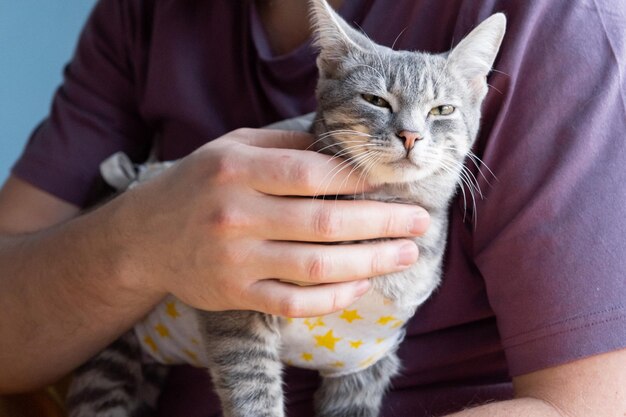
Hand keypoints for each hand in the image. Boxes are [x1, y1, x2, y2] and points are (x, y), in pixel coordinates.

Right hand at [116, 128, 429, 316]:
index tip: (393, 180)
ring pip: (317, 266)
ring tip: (406, 253)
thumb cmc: (197, 183)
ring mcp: (235, 259)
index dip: (359, 178)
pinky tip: (362, 284)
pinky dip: (334, 297)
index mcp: (236, 169)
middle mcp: (235, 214)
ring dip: (371, 261)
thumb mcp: (231, 147)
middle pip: (325, 222)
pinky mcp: (235, 293)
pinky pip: (295, 302)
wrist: (144, 236)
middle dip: (383, 222)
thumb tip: (343, 150)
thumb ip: (284, 144)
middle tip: (420, 222)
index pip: (311, 172)